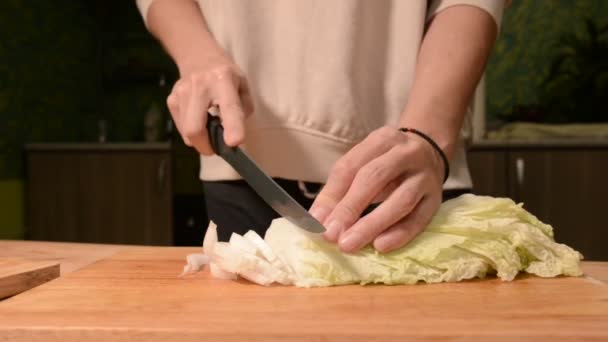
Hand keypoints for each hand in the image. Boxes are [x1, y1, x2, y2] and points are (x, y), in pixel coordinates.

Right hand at [167, 57, 253, 154]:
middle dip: (206, 146)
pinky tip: (199, 119)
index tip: (234, 143)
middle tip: (217, 147)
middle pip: (195, 128)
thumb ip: (243, 109)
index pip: (229, 108)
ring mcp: (181, 92)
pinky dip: (192, 132)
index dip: (232, 127)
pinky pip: (181, 128)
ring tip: (210, 129)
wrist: (198, 55)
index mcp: (224, 80)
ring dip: (200, 140)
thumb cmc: (226, 75)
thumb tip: (234, 135)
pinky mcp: (171, 100)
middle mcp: (200, 85)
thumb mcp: (243, 86)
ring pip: (187, 132)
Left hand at [309, 126, 444, 252]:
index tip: (316, 221)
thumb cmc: (387, 161)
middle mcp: (406, 153)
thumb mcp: (364, 162)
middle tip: (330, 234)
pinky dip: (399, 233)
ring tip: (349, 244)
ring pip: (401, 200)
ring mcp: (425, 176)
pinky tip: (380, 246)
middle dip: (350, 208)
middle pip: (375, 178)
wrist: (431, 151)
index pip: (352, 166)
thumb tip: (317, 218)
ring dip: (372, 224)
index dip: (333, 194)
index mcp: (382, 140)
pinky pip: (420, 219)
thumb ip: (340, 188)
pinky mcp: (437, 198)